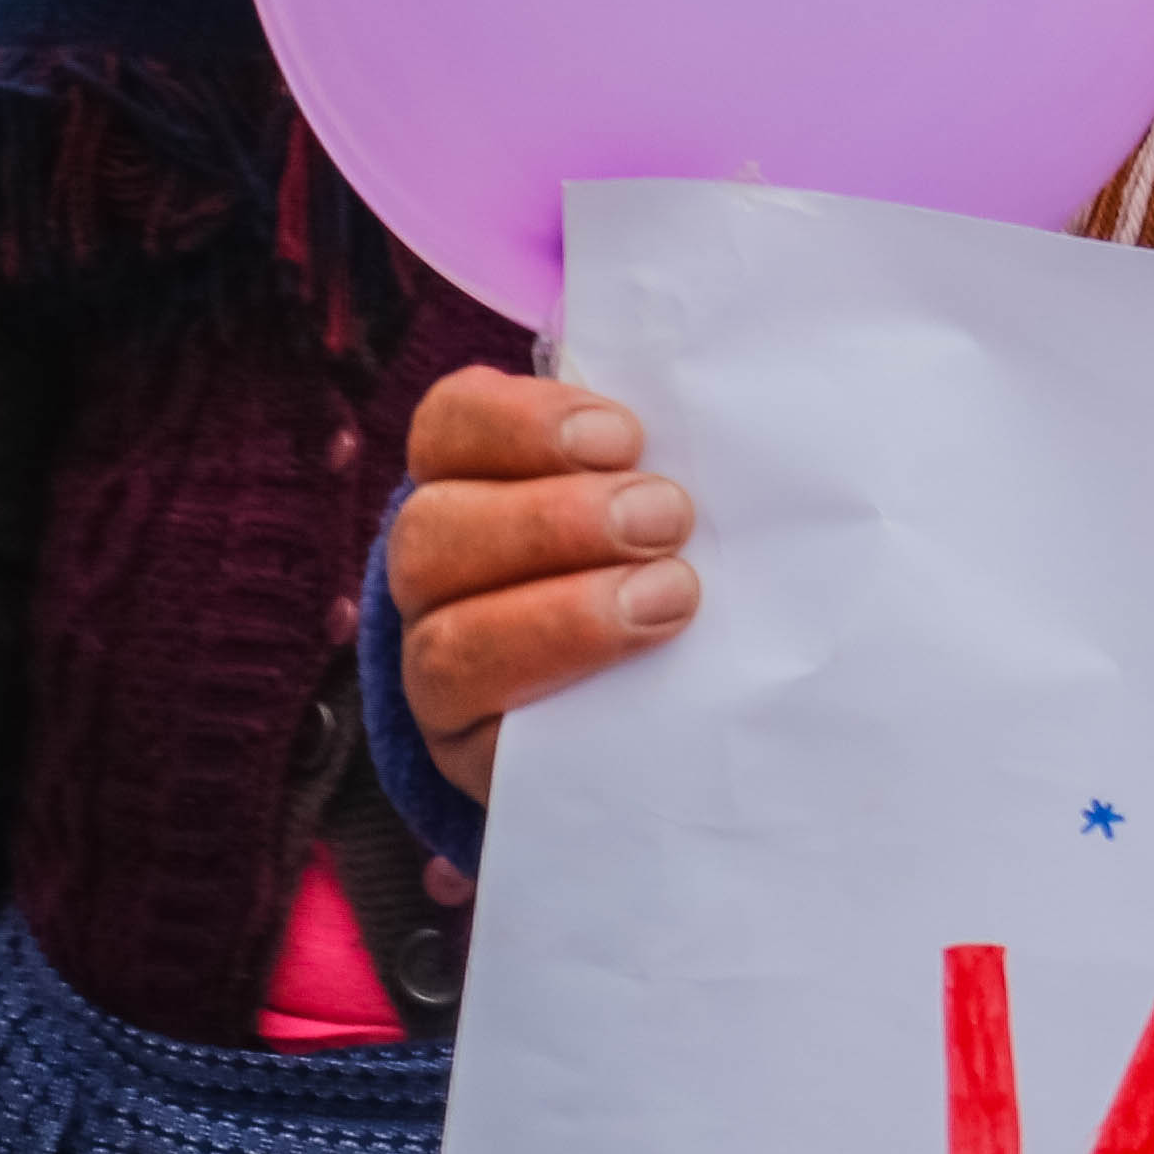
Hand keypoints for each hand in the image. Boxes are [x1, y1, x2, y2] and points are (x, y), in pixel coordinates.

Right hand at [385, 367, 697, 803]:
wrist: (704, 701)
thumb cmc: (692, 553)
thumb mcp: (680, 486)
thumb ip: (677, 446)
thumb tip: (723, 404)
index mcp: (474, 476)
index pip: (451, 425)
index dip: (524, 423)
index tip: (625, 437)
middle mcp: (438, 568)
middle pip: (430, 531)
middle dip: (553, 522)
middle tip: (667, 518)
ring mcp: (442, 664)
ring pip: (445, 641)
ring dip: (562, 615)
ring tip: (673, 596)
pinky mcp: (471, 749)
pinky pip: (480, 735)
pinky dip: (556, 696)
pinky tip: (639, 675)